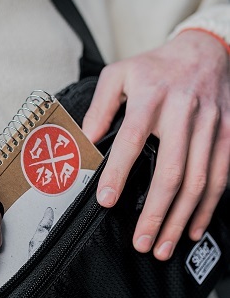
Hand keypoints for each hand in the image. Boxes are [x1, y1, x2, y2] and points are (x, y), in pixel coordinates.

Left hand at [82, 30, 229, 259]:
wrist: (206, 50)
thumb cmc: (156, 68)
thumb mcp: (119, 74)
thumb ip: (99, 107)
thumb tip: (83, 142)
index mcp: (151, 97)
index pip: (133, 139)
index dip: (118, 172)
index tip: (105, 201)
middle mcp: (184, 112)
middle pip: (172, 171)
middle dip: (156, 213)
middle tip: (140, 242)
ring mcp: (210, 125)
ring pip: (198, 181)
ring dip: (181, 219)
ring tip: (163, 247)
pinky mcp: (228, 135)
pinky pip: (221, 177)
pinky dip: (208, 207)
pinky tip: (194, 229)